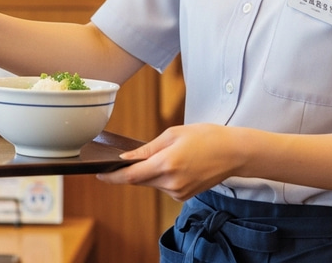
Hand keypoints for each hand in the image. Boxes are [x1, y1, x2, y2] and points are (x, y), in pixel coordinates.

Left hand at [97, 123, 242, 200]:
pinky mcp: (183, 196)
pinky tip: (175, 164)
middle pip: (139, 180)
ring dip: (149, 172)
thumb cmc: (205, 136)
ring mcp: (178, 192)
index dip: (112, 177)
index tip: (99, 174)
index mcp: (167, 163)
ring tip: (164, 154)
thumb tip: (128, 158)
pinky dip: (161, 176)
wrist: (233, 152)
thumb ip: (148, 148)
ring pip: (151, 183)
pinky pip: (163, 187)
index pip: (131, 176)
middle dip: (131, 171)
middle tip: (126, 158)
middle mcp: (171, 182)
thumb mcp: (174, 133)